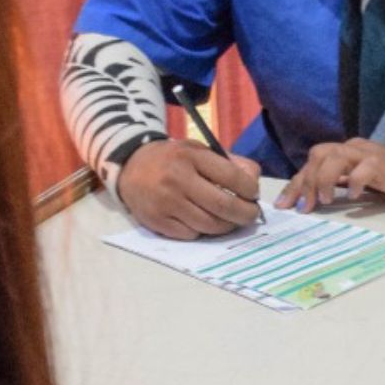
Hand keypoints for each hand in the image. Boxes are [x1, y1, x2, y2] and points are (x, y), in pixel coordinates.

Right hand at [117, 138, 264, 236]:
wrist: (130, 167)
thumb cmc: (172, 159)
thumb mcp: (198, 150)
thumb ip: (229, 162)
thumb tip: (253, 180)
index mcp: (191, 157)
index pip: (231, 177)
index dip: (250, 190)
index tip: (254, 195)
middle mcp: (177, 179)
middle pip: (223, 206)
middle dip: (245, 214)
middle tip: (251, 215)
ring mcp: (166, 203)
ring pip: (209, 225)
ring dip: (226, 226)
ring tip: (231, 221)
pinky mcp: (157, 221)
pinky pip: (191, 235)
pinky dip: (203, 232)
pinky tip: (204, 223)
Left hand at [285, 137, 384, 209]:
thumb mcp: (361, 182)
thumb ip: (339, 183)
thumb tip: (311, 196)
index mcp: (345, 152)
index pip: (313, 162)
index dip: (296, 183)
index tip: (284, 205)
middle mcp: (354, 148)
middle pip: (318, 155)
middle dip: (305, 182)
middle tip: (303, 208)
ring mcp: (369, 154)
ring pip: (335, 157)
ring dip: (324, 179)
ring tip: (324, 202)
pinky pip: (364, 168)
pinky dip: (355, 182)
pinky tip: (354, 198)